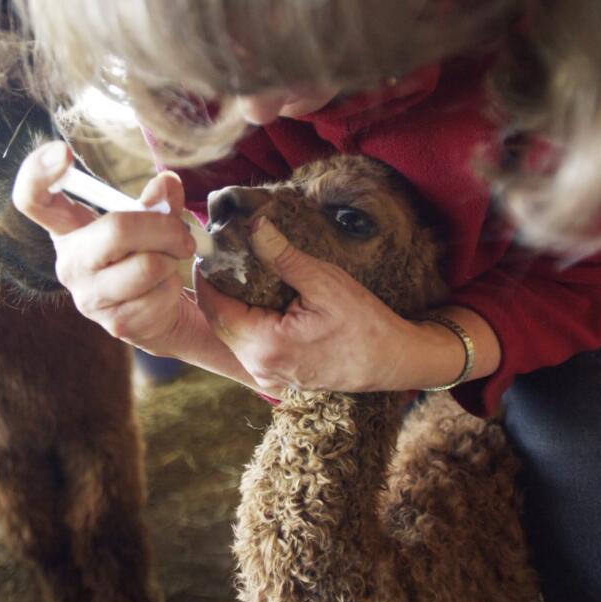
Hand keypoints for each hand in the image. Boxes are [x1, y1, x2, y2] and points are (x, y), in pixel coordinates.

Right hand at [12, 141, 196, 348]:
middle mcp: (69, 262)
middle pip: (115, 230)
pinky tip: (164, 293)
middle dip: (163, 228)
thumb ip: (158, 201)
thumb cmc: (146, 258)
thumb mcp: (152, 221)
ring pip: (148, 265)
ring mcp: (88, 296)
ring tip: (168, 265)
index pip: (34, 199)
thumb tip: (166, 184)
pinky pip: (159, 293)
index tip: (62, 152)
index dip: (38, 173)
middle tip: (182, 235)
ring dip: (172, 261)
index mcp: (69, 228)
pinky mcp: (115, 324)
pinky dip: (174, 288)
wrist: (160, 318)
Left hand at [194, 216, 468, 393]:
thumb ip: (283, 257)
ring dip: (229, 303)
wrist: (393, 361)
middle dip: (216, 287)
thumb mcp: (325, 282)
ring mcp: (266, 374)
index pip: (215, 307)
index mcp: (266, 345)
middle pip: (219, 321)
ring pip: (231, 334)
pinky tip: (254, 296)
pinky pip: (247, 344)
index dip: (207, 276)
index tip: (208, 247)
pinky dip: (245, 319)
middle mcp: (259, 365)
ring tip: (235, 270)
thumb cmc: (365, 324)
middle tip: (220, 254)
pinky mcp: (276, 374)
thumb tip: (254, 227)